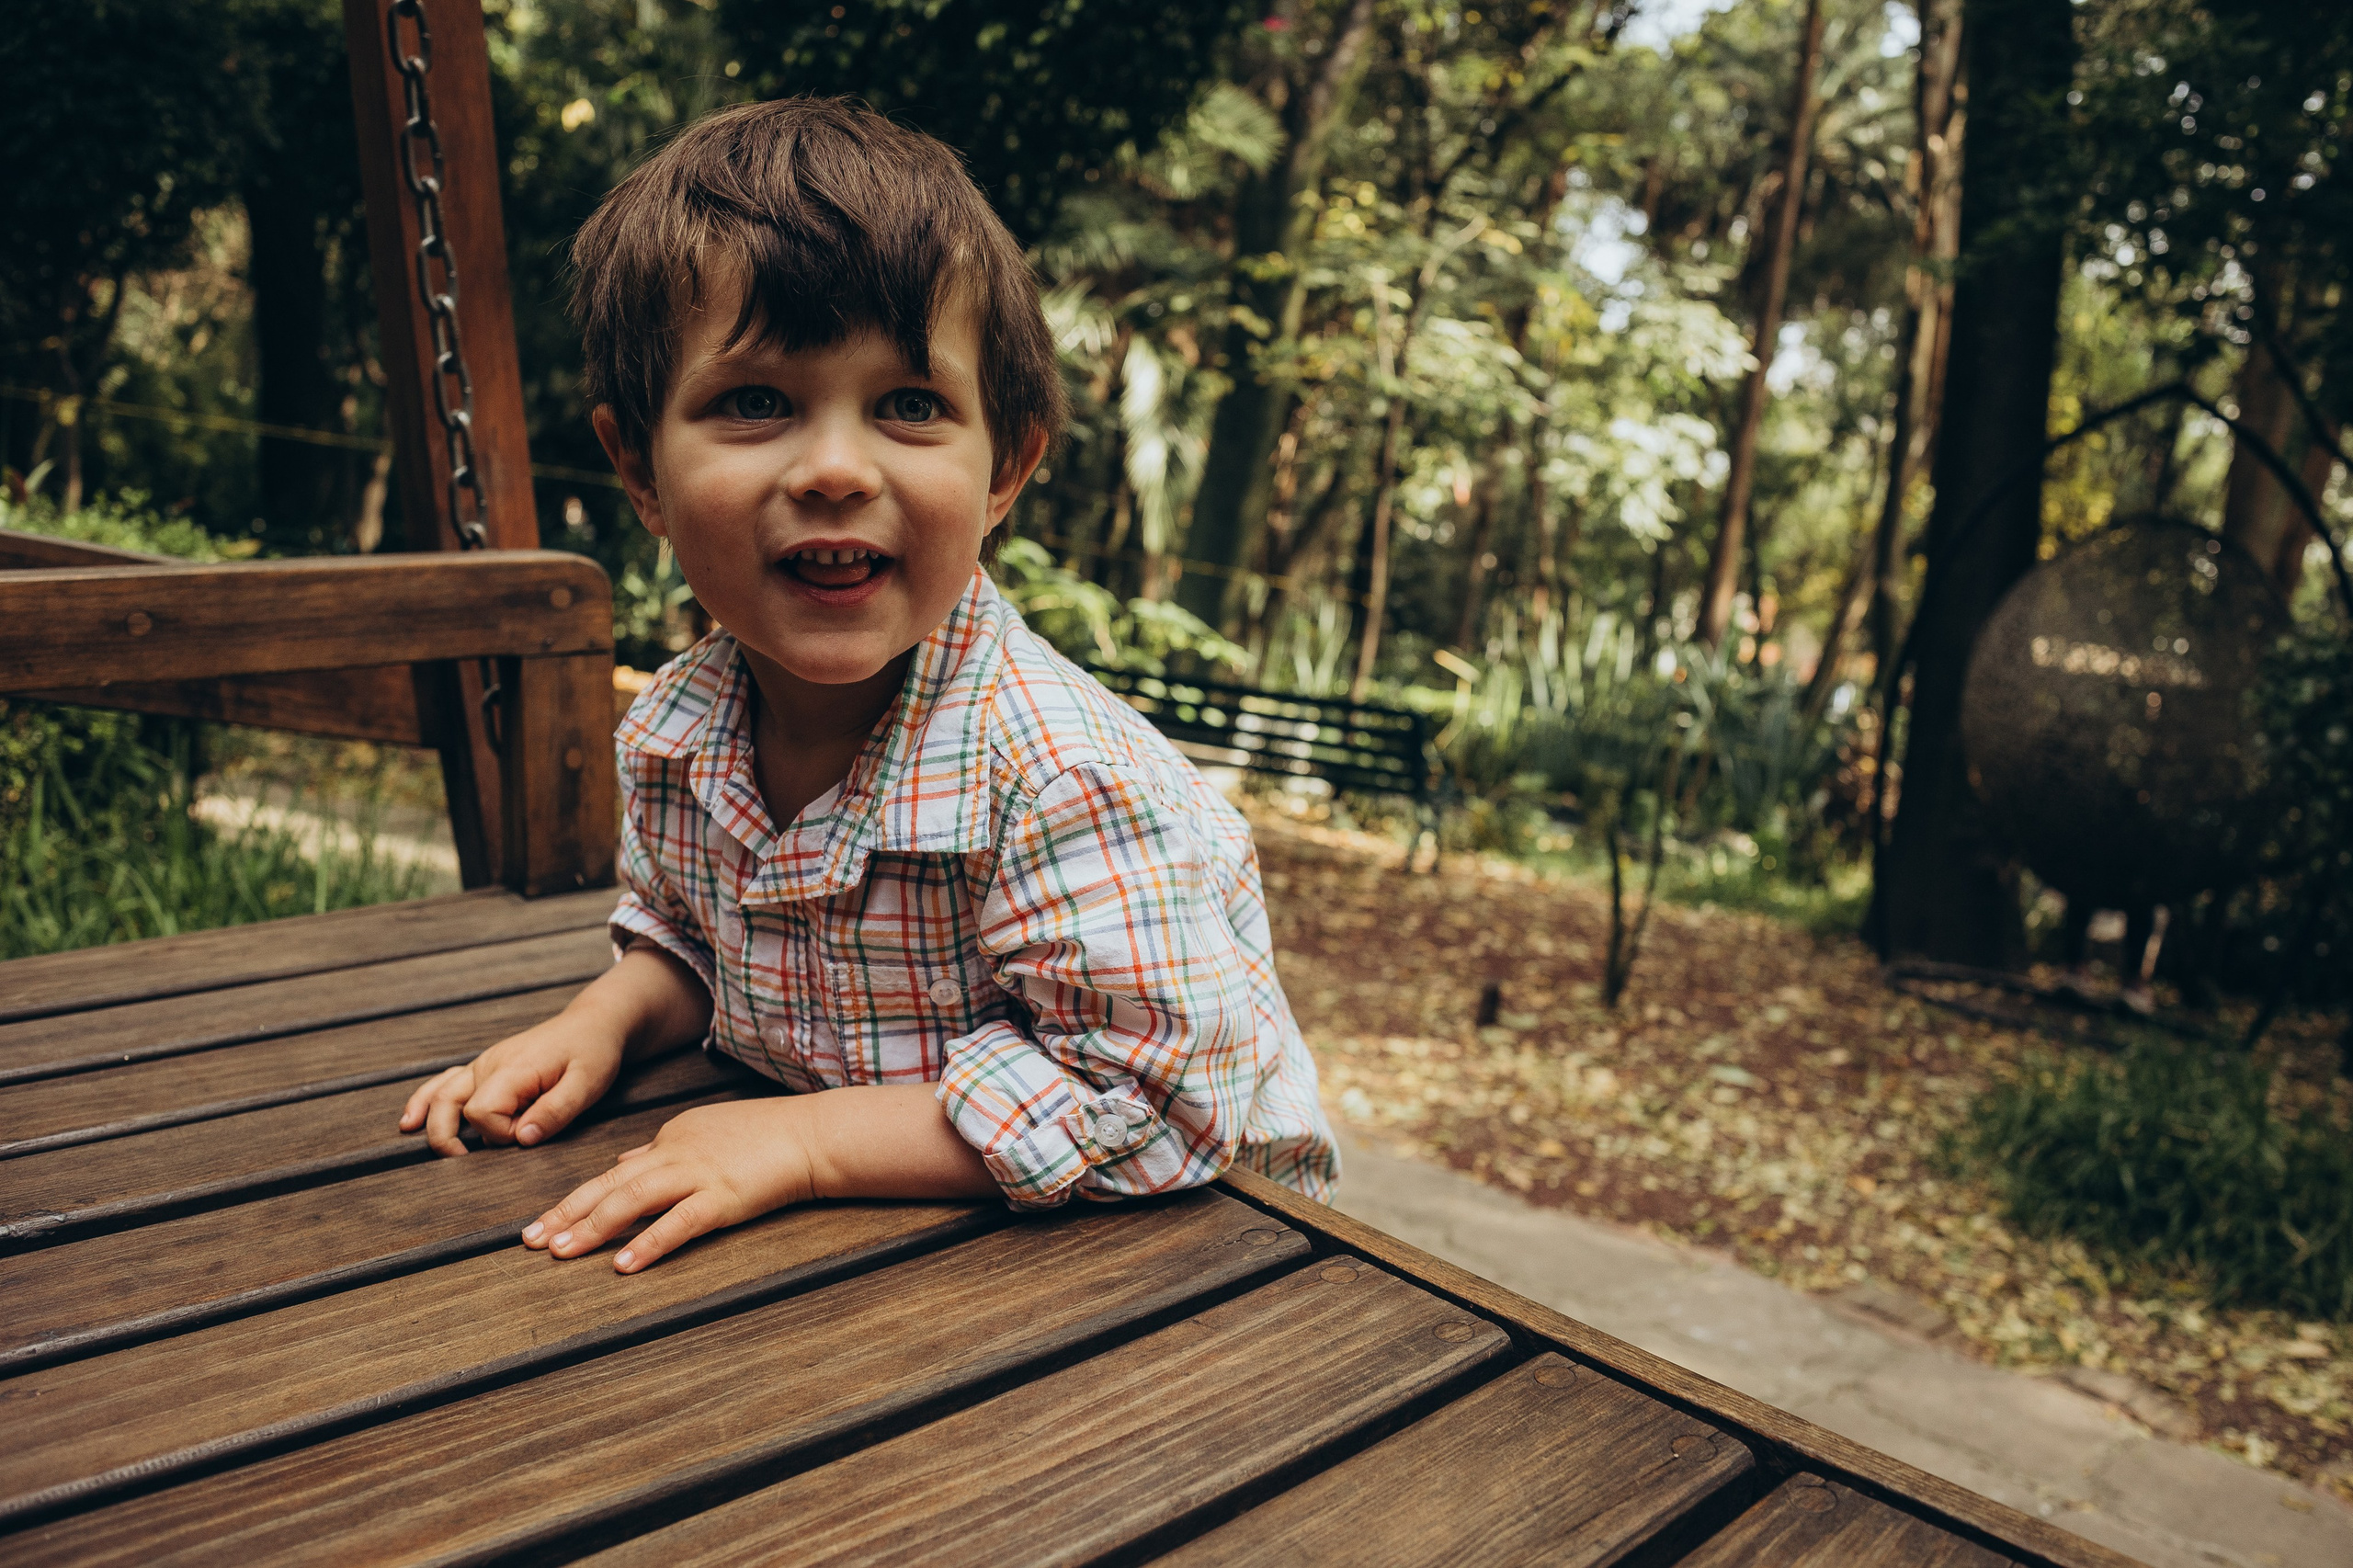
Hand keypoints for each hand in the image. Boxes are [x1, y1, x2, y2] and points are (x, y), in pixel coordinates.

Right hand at [399, 1013, 625, 1156]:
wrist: (592, 1023)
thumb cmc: (593, 1052)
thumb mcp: (587, 1084)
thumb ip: (555, 1112)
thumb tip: (522, 1140)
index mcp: (513, 1069)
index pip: (483, 1112)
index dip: (499, 1133)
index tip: (527, 1135)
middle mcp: (490, 1065)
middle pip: (448, 1104)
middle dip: (449, 1136)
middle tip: (461, 1163)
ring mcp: (484, 1064)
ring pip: (441, 1093)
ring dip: (429, 1121)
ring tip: (417, 1142)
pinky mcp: (485, 1067)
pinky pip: (445, 1081)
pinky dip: (425, 1099)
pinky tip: (410, 1119)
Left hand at [522, 1099, 819, 1272]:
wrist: (811, 1135)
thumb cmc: (765, 1135)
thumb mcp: (705, 1131)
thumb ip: (661, 1148)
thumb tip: (622, 1163)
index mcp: (669, 1139)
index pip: (614, 1174)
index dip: (576, 1199)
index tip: (545, 1222)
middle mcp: (674, 1154)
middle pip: (610, 1186)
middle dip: (566, 1213)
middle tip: (531, 1239)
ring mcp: (698, 1175)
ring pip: (633, 1200)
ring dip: (593, 1227)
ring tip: (561, 1252)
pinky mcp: (723, 1197)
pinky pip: (678, 1223)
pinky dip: (648, 1243)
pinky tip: (623, 1264)